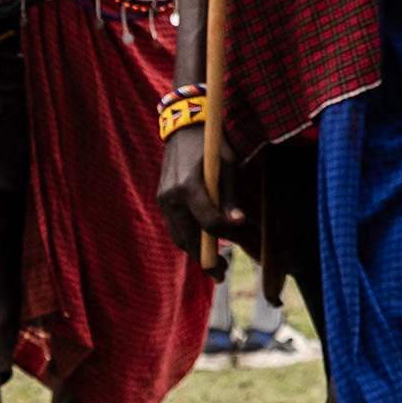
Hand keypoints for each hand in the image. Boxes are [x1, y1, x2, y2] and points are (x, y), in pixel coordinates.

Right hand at [157, 122, 242, 252]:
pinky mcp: (161, 200)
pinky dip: (187, 238)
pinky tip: (202, 245)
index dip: (226, 232)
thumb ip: (230, 195)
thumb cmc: (211, 145)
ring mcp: (163, 200)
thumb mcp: (227, 164)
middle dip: (205, 259)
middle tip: (221, 274)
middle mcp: (171, 197)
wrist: (182, 128)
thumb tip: (240, 222)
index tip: (239, 237)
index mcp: (188, 186)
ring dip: (195, 253)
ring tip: (214, 265)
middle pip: (187, 239)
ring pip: (178, 237)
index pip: (207, 222)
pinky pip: (174, 227)